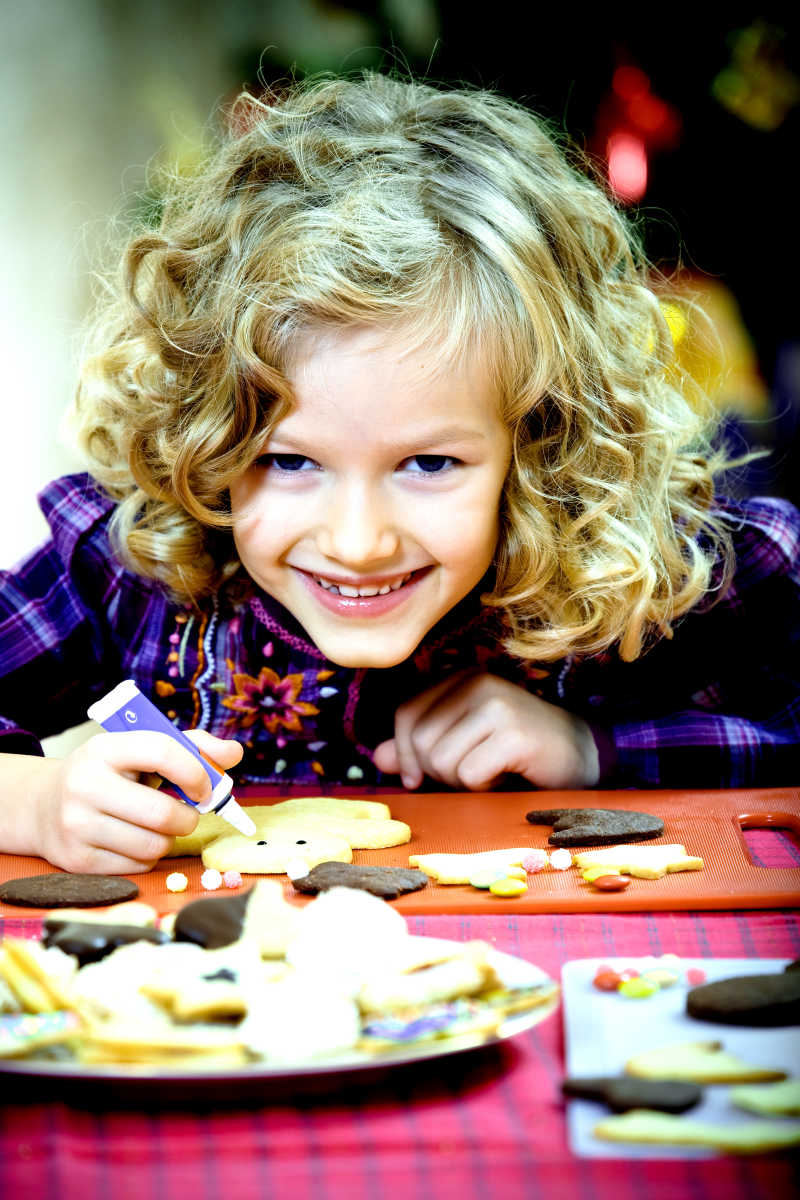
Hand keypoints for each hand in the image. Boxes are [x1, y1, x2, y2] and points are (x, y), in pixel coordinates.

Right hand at [32, 728, 242, 874]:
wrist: (43, 806)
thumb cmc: (109, 774)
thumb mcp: (140, 750)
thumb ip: (191, 747)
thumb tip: (234, 753)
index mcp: (105, 748)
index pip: (162, 751)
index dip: (195, 771)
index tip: (204, 786)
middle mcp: (85, 785)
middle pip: (163, 813)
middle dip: (188, 818)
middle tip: (187, 814)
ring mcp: (77, 825)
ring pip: (154, 846)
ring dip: (168, 840)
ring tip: (156, 827)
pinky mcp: (77, 861)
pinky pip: (138, 867)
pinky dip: (147, 858)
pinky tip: (133, 841)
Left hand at [373, 671, 598, 790]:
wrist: (581, 753)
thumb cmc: (516, 751)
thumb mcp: (462, 745)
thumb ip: (419, 748)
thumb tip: (378, 758)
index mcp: (460, 678)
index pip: (405, 714)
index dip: (404, 754)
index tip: (419, 779)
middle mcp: (477, 682)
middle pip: (420, 741)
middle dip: (438, 772)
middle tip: (470, 774)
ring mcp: (497, 704)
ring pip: (442, 760)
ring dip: (462, 782)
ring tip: (491, 772)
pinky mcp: (514, 733)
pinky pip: (469, 774)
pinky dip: (484, 787)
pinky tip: (507, 776)